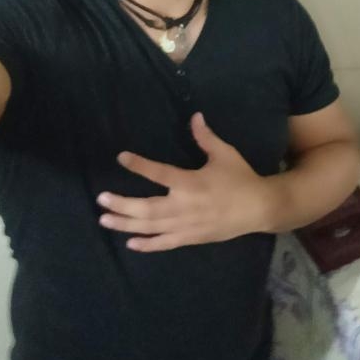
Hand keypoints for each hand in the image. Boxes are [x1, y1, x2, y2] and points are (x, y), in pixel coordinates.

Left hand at [97, 113, 271, 251]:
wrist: (259, 208)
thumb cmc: (240, 178)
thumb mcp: (225, 154)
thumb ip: (206, 137)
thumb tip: (195, 116)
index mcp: (191, 182)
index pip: (159, 173)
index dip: (139, 165)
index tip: (121, 158)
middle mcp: (184, 206)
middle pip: (146, 207)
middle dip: (121, 204)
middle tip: (101, 199)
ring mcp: (186, 225)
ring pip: (150, 227)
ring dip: (126, 223)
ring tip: (105, 220)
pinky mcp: (191, 238)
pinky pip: (165, 243)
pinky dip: (147, 244)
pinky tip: (131, 242)